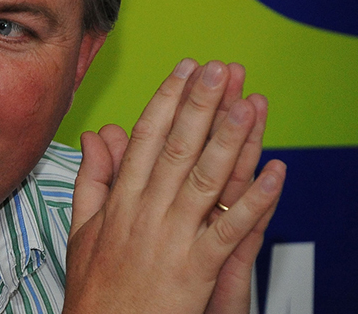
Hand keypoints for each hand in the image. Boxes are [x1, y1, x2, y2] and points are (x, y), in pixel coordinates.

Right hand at [63, 60, 285, 312]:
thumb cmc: (95, 287)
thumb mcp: (81, 227)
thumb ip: (92, 177)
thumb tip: (96, 135)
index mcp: (121, 200)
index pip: (146, 138)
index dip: (168, 100)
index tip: (186, 70)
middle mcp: (147, 211)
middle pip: (177, 148)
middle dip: (200, 105)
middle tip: (220, 70)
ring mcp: (173, 238)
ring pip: (205, 181)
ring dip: (228, 142)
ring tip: (246, 105)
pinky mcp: (196, 269)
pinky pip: (230, 231)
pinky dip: (255, 202)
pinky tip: (275, 173)